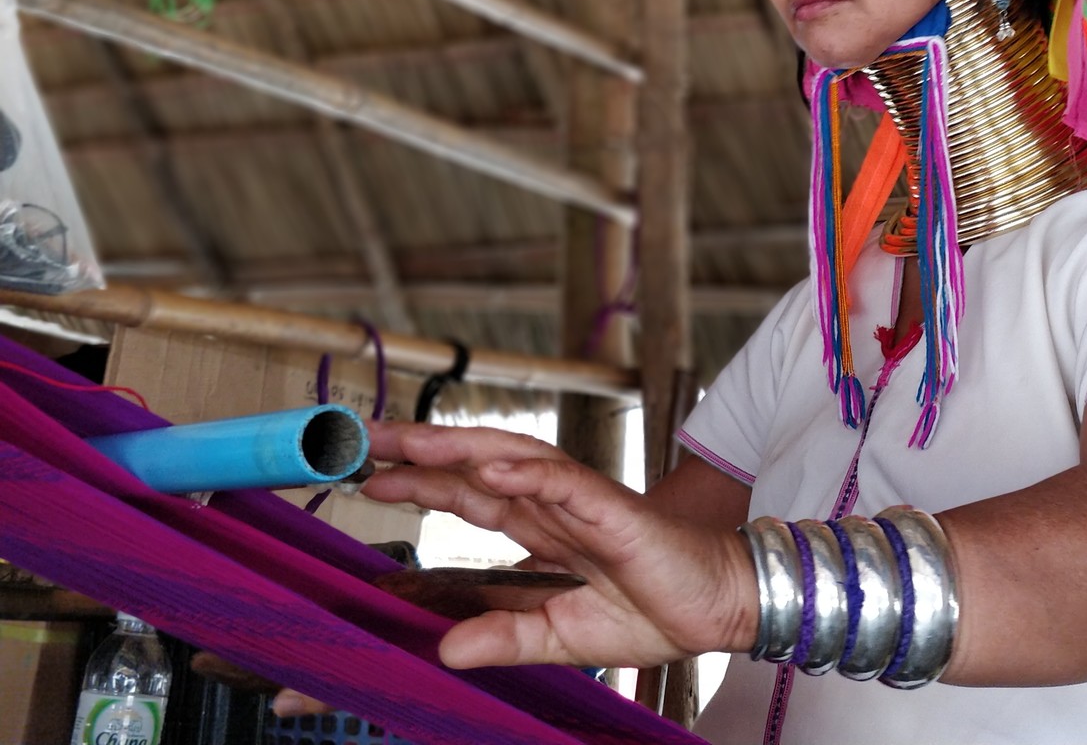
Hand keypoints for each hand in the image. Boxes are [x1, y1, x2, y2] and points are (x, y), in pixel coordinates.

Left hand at [359, 421, 757, 670]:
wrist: (719, 606)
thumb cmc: (652, 611)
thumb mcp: (562, 639)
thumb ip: (505, 639)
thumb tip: (445, 650)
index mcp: (540, 532)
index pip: (468, 498)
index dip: (421, 484)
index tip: (371, 478)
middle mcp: (553, 507)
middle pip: (477, 467)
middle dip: (422, 450)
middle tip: (366, 438)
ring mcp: (582, 504)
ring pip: (514, 461)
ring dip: (462, 448)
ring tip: (415, 442)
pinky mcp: (614, 510)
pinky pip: (567, 484)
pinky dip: (529, 473)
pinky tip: (492, 468)